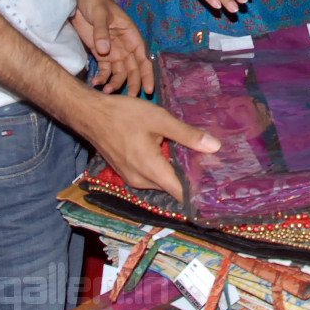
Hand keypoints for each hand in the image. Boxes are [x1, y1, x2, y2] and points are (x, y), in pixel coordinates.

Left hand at [70, 0, 153, 96]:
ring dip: (116, 84)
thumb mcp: (100, 14)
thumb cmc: (96, 2)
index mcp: (131, 35)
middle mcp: (124, 46)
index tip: (148, 88)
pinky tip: (95, 83)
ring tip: (107, 92)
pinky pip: (104, 70)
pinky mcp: (100, 54)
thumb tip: (105, 50)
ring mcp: (113, 51)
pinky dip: (102, 79)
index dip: (147, 73)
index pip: (143, 57)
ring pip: (119, 73)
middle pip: (133, 69)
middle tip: (130, 98)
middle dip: (133, 83)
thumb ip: (102, 31)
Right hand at [81, 93, 220, 201]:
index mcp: (151, 170)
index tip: (217, 189)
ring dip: (175, 172)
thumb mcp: (159, 119)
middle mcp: (141, 181)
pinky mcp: (127, 172)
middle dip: (190, 179)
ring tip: (197, 158)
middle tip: (213, 167)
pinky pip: (150, 175)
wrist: (91, 115)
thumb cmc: (125, 115)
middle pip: (172, 187)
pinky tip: (172, 153)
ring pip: (161, 181)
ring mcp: (132, 178)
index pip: (181, 193)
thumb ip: (187, 135)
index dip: (199, 193)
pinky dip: (163, 168)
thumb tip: (215, 147)